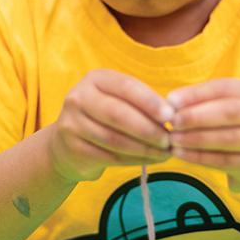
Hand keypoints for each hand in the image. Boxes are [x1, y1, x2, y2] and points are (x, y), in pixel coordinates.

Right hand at [48, 69, 173, 181]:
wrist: (67, 144)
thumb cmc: (104, 116)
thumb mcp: (118, 100)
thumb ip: (140, 103)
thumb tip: (172, 116)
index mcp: (95, 79)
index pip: (126, 87)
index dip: (150, 102)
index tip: (171, 115)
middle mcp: (79, 98)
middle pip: (118, 114)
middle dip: (148, 129)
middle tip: (168, 140)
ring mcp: (72, 124)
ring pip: (114, 139)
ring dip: (144, 148)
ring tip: (164, 153)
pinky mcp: (72, 148)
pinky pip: (109, 156)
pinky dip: (133, 160)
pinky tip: (148, 160)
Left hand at [168, 79, 239, 199]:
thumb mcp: (231, 107)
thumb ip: (206, 102)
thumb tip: (172, 102)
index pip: (224, 88)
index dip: (196, 94)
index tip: (170, 100)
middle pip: (229, 112)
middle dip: (196, 116)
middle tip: (171, 121)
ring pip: (227, 138)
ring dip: (195, 139)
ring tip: (172, 139)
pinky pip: (225, 160)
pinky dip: (200, 157)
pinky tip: (182, 154)